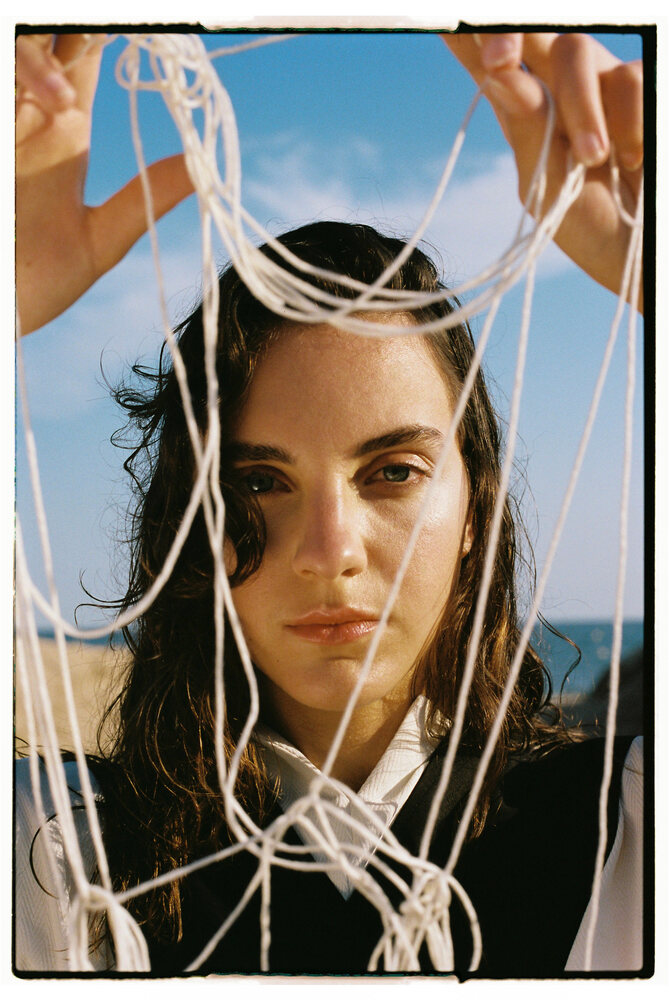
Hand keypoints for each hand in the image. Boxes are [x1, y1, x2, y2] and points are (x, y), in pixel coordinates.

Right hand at [16, 34, 193, 334]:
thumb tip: (204, 169)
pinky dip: (20, 71)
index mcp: (63, 129)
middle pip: (51, 34)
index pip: (86, 53)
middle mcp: (28, 111)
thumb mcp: (98, 241)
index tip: (151, 32)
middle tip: (105, 35)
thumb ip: (145, 199)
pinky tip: (52, 102)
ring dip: (39, 57)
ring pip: (17, 43)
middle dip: (76, 28)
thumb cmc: (35, 282)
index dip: (110, 33)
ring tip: (64, 100)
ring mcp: (2, 118)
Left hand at [442, 32, 642, 307]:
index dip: (464, 35)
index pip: (486, 59)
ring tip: (594, 161)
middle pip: (529, 31)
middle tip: (497, 59)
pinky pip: (630, 80)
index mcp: (524, 111)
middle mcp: (559, 85)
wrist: (641, 250)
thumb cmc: (590, 225)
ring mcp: (602, 81)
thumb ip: (525, 128)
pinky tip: (631, 159)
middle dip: (508, 33)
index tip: (437, 18)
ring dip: (583, 108)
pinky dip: (628, 123)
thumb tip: (499, 73)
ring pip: (578, 50)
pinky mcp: (641, 87)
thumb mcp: (545, 185)